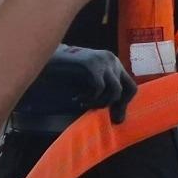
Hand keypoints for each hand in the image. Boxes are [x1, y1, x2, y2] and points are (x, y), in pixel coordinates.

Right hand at [18, 46, 137, 124]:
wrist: (46, 59)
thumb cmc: (66, 74)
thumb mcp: (89, 84)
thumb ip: (104, 95)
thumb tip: (120, 119)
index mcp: (113, 64)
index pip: (131, 86)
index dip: (125, 103)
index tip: (115, 116)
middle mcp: (112, 60)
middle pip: (128, 88)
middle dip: (118, 106)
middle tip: (105, 116)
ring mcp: (103, 61)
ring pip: (115, 91)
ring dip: (101, 103)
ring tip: (85, 104)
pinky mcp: (91, 64)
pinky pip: (99, 88)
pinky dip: (90, 98)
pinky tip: (78, 98)